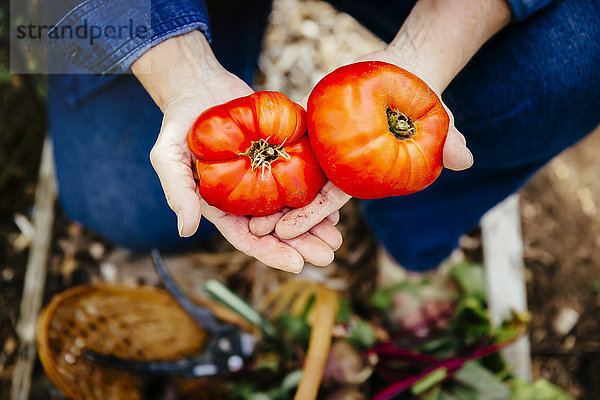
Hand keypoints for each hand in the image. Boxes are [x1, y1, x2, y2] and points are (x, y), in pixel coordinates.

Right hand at [133, 31, 340, 271]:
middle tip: (327, 256)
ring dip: (316, 224)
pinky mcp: (280, 156)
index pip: (248, 237)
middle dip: (302, 244)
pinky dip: (318, 194)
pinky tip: (336, 205)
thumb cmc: (179, 124)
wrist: (200, 89)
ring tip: (337, 237)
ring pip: (294, 208)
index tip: (296, 264)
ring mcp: (265, 177)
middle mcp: (246, 197)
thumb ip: (178, 192)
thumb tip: (187, 230)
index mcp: (223, 206)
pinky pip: (302, 179)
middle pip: (277, 228)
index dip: (271, 253)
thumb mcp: (168, 157)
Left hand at [249, 46, 473, 239]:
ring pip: (292, 174)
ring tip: (242, 214)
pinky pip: (288, 143)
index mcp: (361, 172)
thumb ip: (448, 139)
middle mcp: (340, 164)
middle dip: (284, 218)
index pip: (332, 199)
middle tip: (252, 232)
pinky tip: (244, 169)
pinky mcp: (314, 127)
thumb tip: (466, 160)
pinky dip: (270, 156)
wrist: (405, 71)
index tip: (286, 233)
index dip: (311, 216)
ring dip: (269, 194)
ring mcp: (325, 147)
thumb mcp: (437, 118)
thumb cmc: (422, 97)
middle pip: (307, 195)